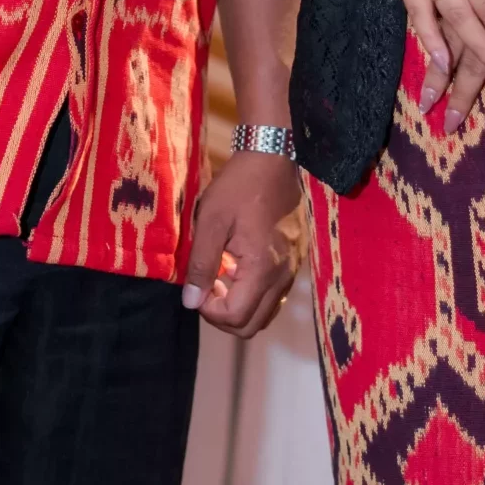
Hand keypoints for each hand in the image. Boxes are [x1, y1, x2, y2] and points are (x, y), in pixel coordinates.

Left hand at [182, 151, 303, 338]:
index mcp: (262, 269)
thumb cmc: (238, 187)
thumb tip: (191, 302)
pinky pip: (274, 296)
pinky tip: (237, 269)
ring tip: (220, 279)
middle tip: (206, 288)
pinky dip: (253, 294)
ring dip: (239, 306)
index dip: (209, 312)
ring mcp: (291, 271)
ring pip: (265, 314)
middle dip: (223, 316)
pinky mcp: (294, 262)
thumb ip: (201, 264)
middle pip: (252, 325)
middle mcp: (282, 277)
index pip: (236, 317)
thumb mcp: (210, 221)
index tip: (197, 288)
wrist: (272, 159)